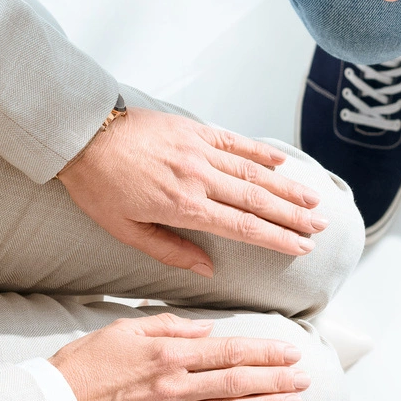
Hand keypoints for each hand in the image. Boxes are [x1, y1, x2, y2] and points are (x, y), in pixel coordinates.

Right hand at [49, 313, 309, 400]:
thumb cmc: (83, 365)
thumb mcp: (124, 329)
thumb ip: (169, 326)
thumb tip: (206, 330)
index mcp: (169, 354)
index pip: (231, 351)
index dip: (266, 352)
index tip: (291, 352)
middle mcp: (175, 387)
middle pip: (238, 382)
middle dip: (277, 379)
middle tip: (305, 377)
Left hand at [58, 108, 327, 275]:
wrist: (80, 135)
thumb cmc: (97, 186)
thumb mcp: (124, 230)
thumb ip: (170, 251)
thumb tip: (208, 270)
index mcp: (183, 207)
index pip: (242, 227)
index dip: (276, 239)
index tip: (301, 248)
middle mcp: (198, 177)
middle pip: (258, 200)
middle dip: (293, 216)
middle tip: (320, 227)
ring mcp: (199, 150)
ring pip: (254, 172)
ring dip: (287, 188)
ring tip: (313, 201)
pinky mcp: (194, 130)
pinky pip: (235, 142)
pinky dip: (261, 153)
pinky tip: (281, 164)